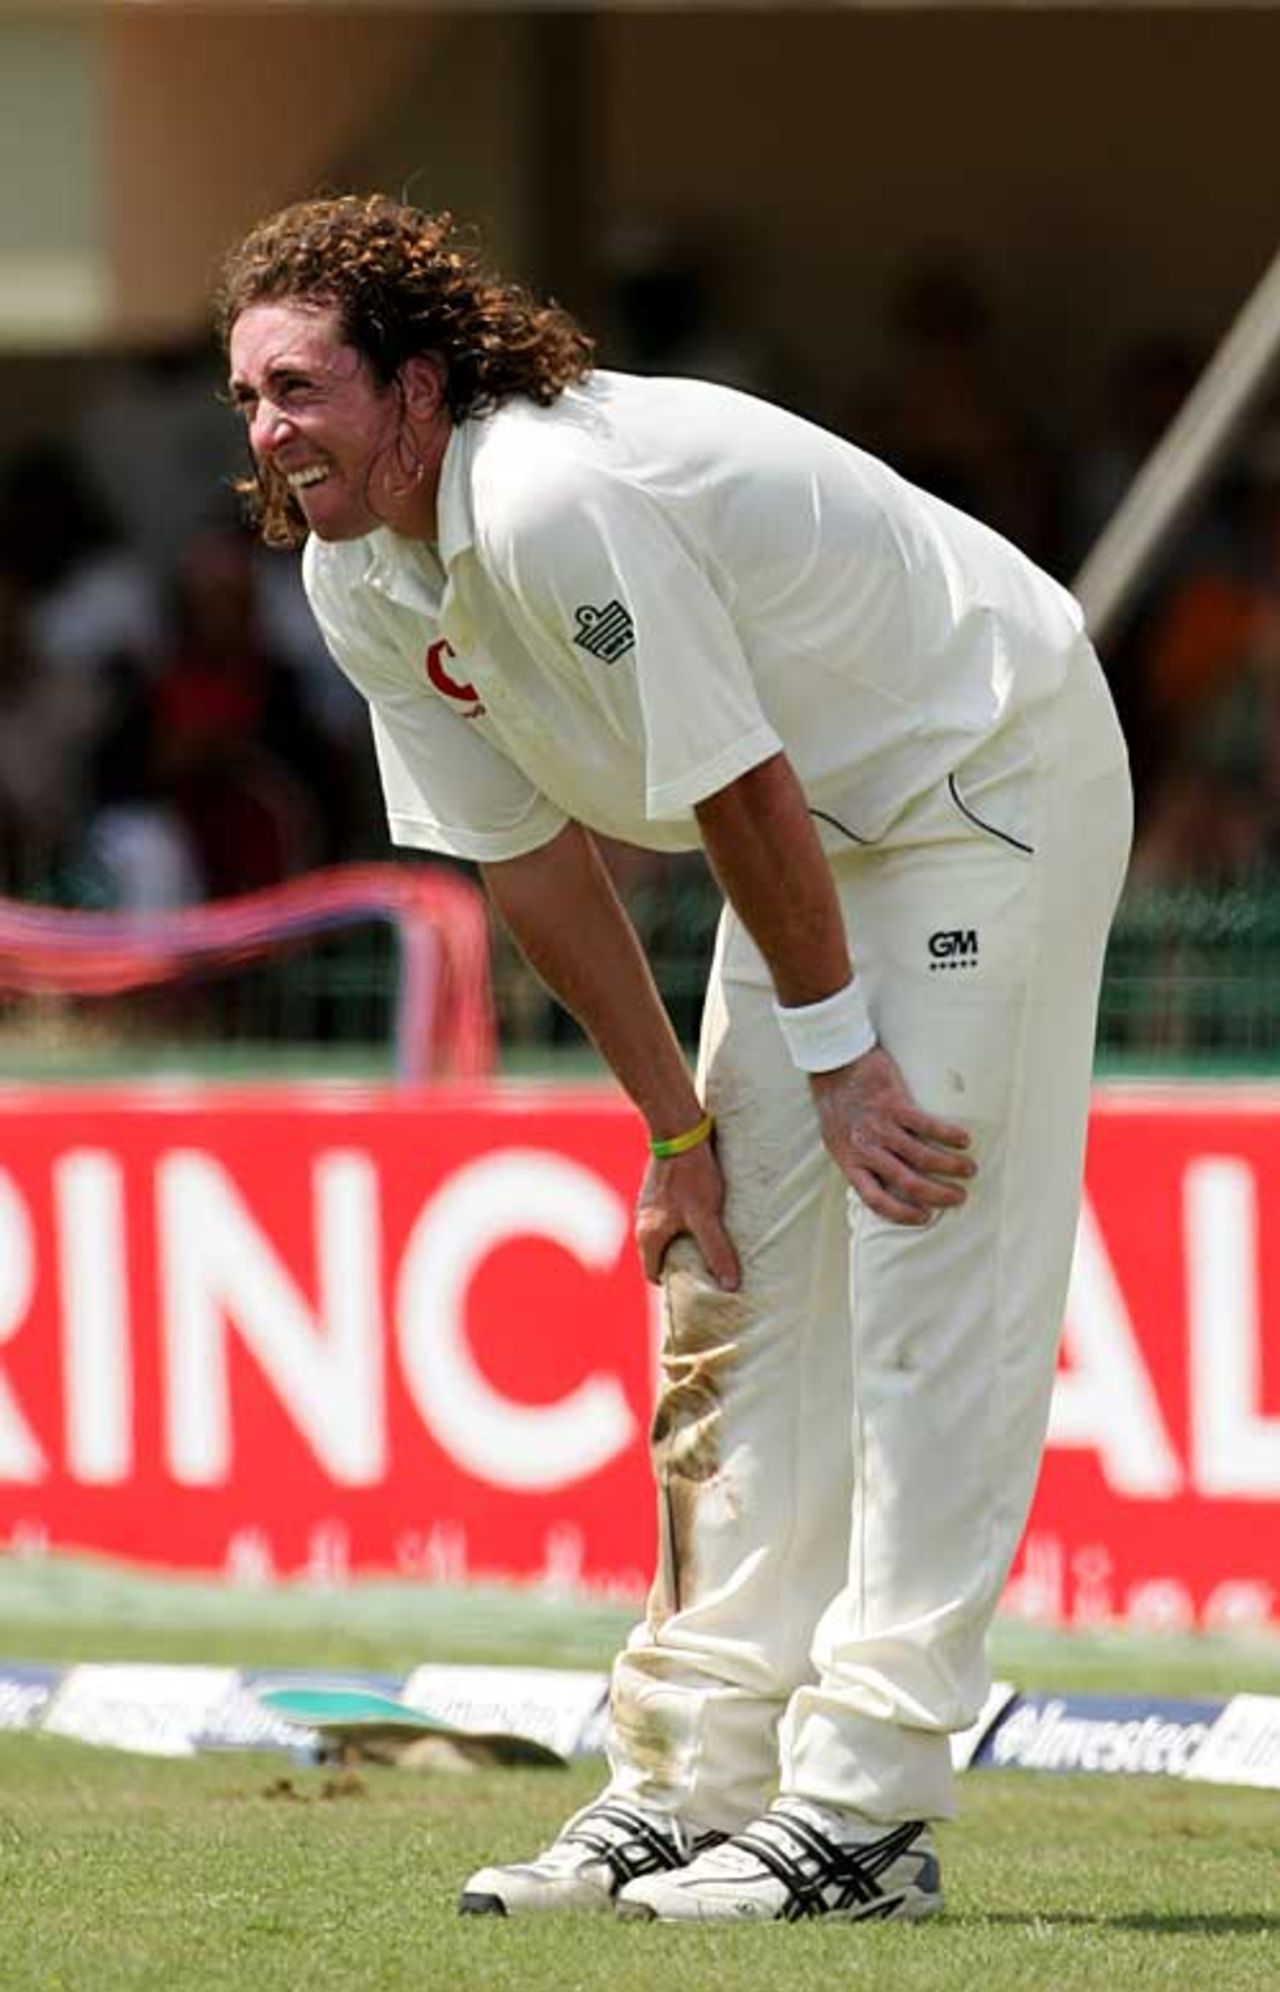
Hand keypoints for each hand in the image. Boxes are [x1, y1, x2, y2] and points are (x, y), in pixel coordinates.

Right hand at [635, 1139, 739, 1288]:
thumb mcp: (707, 1216)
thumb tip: (731, 1286)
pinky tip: (701, 1215)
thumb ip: (718, 1251)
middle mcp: (642, 1221)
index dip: (674, 1285)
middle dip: (680, 1263)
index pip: (654, 1273)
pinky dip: (680, 1222)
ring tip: (708, 1242)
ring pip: (663, 1233)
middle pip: (659, 1254)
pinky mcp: (658, 1187)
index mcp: (649, 1235)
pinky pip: (667, 1215)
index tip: (695, 1287)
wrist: (679, 1131)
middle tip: (706, 1268)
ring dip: (681, 1240)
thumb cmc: (692, 1175)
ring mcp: (648, 1203)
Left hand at [812, 1044, 975, 1225]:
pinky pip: (926, 1124)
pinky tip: (963, 1140)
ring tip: (968, 1169)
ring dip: (950, 1166)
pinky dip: (948, 1135)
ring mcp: (880, 1126)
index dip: (901, 1213)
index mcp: (850, 1161)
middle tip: (958, 1197)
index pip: (875, 1200)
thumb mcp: (836, 1139)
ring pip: (921, 1156)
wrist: (832, 1063)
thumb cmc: (837, 1103)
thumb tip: (877, 1181)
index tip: (924, 1217)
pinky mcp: (893, 1103)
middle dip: (937, 1194)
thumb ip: (857, 1160)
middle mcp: (865, 1148)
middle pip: (906, 1182)